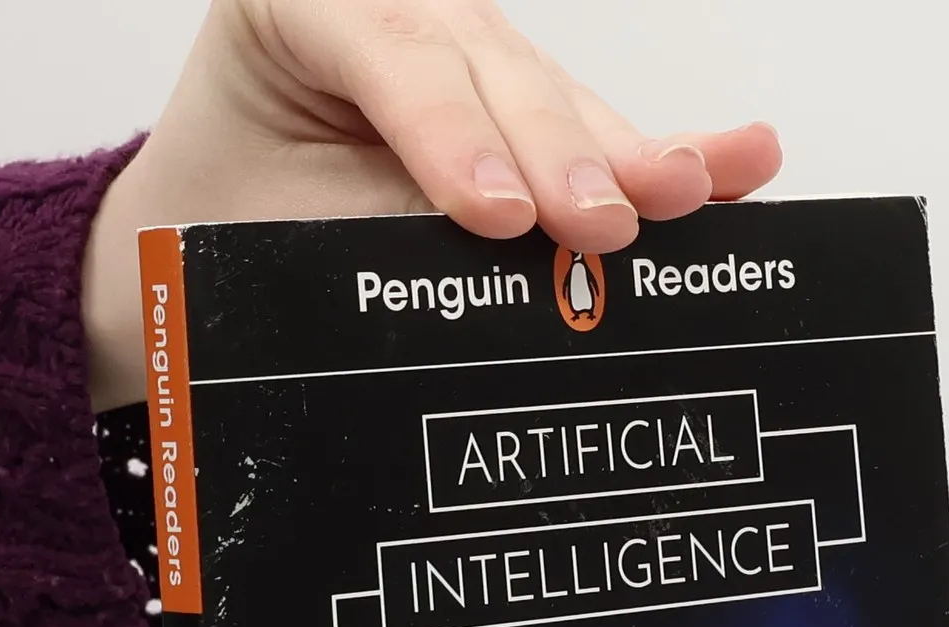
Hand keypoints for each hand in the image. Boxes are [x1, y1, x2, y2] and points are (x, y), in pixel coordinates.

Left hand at [84, 0, 781, 407]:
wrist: (204, 233)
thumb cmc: (227, 225)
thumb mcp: (270, 231)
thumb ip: (365, 234)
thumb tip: (487, 278)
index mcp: (299, 6)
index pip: (387, 48)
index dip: (449, 131)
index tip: (494, 213)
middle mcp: (391, 10)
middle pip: (488, 66)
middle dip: (556, 151)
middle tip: (600, 224)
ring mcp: (464, 54)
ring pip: (552, 101)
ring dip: (627, 158)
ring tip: (691, 190)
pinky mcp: (511, 110)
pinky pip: (585, 134)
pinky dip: (654, 158)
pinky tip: (744, 159)